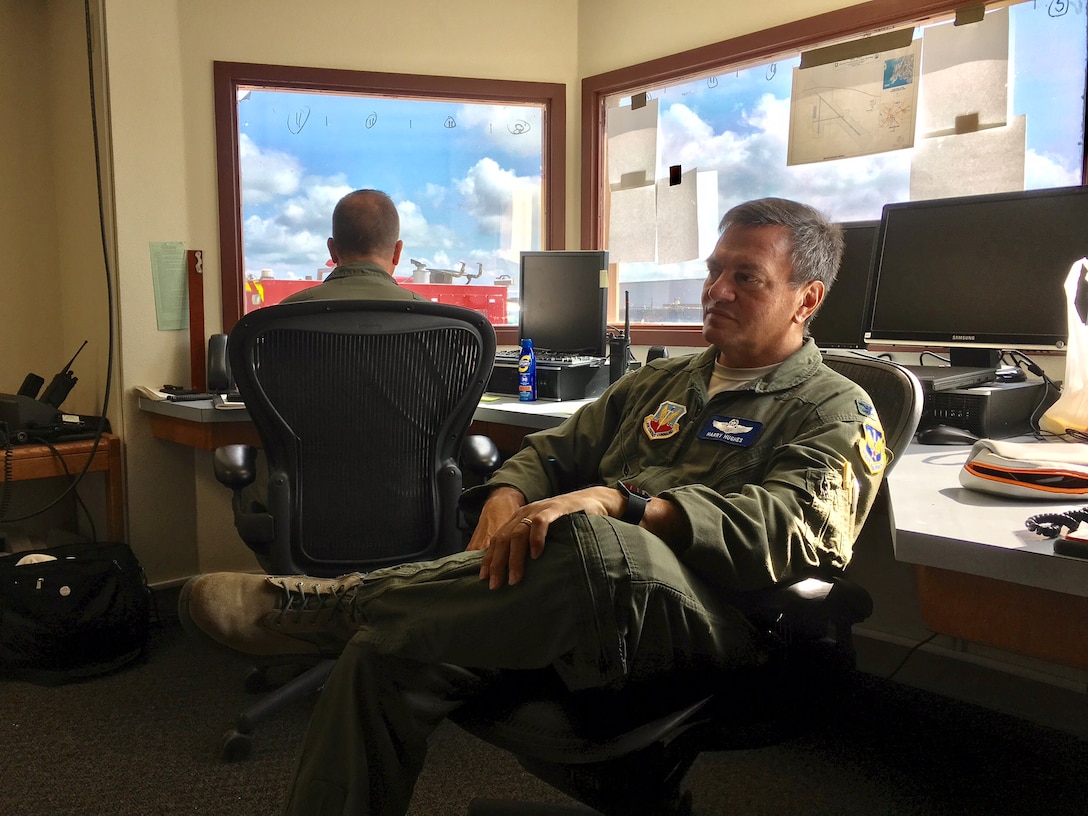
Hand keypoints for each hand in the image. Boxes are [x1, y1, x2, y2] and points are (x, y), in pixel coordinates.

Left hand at [478, 486, 618, 588]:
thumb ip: (532, 546)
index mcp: (520, 518)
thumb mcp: (546, 534)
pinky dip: (536, 539)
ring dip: (514, 558)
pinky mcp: (556, 509)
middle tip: (495, 584)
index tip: (483, 578)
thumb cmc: (570, 522)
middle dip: (497, 563)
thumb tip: (518, 572)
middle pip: (503, 538)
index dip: (489, 559)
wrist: (594, 501)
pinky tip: (535, 555)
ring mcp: (541, 509)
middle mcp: (526, 513)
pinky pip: (541, 523)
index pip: (498, 539)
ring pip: (518, 533)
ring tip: (515, 578)